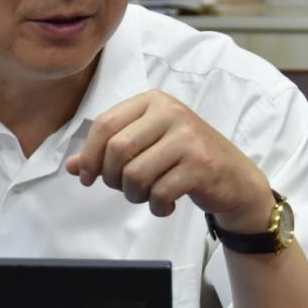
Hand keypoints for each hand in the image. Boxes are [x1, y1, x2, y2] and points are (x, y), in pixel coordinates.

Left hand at [65, 90, 272, 229]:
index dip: (89, 155)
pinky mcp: (201, 165)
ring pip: (135, 173)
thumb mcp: (147, 147)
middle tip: (124, 188)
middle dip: (112, 177)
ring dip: (134, 195)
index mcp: (153, 101)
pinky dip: (157, 206)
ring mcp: (188, 138)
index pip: (105, 123)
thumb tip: (72, 166)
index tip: (87, 177)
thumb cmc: (186, 159)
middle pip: (117, 149)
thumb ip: (109, 152)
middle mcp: (171, 112)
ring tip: (147, 195)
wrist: (236, 179)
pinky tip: (166, 204)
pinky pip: (160, 192)